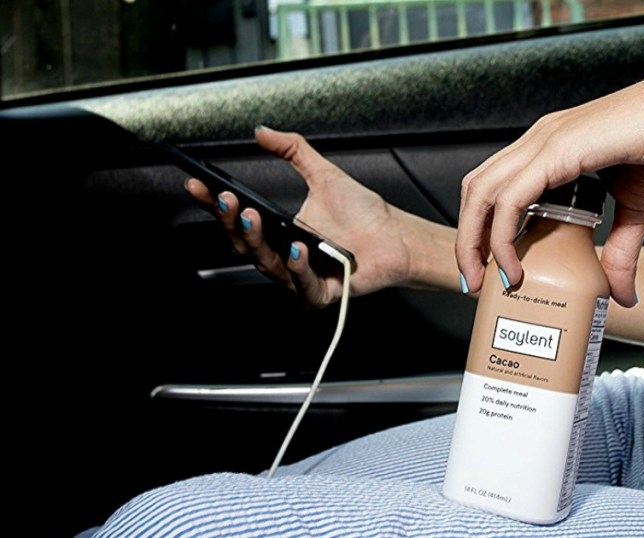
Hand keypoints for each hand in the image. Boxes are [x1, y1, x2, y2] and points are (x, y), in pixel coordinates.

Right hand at [186, 127, 415, 305]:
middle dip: (230, 220)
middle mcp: (284, 254)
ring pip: (266, 264)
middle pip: (244, 243)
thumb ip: (293, 150)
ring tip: (254, 217)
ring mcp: (299, 275)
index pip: (238, 218)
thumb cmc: (364, 215)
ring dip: (256, 241)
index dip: (215, 203)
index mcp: (279, 230)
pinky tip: (296, 248)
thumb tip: (263, 131)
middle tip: (227, 199)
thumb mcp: (324, 174)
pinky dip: (296, 267)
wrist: (396, 237)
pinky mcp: (318, 292)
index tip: (199, 185)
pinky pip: (300, 284)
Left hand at [456, 62, 643, 306]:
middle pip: (476, 190)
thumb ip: (620, 250)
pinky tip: (513, 267)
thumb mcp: (637, 209)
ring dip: (473, 242)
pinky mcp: (558, 151)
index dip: (482, 227)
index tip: (489, 270)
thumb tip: (621, 296)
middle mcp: (539, 139)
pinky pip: (510, 199)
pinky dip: (502, 237)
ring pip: (482, 193)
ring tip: (483, 281)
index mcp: (550, 146)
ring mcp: (545, 141)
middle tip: (474, 283)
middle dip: (467, 240)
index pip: (495, 186)